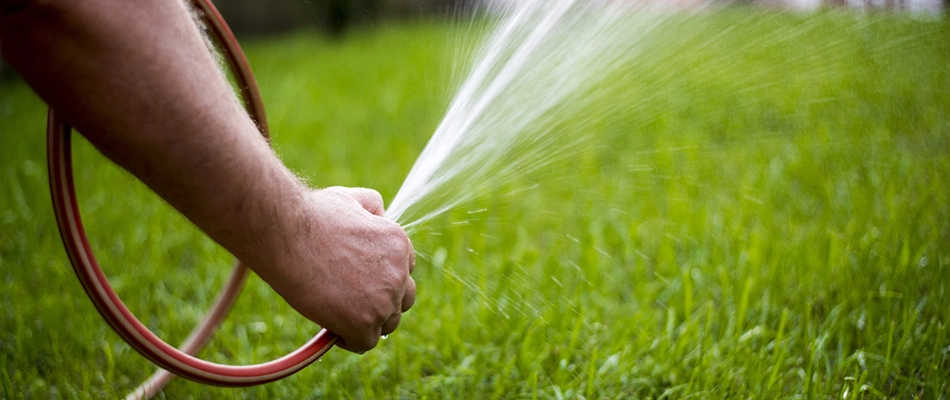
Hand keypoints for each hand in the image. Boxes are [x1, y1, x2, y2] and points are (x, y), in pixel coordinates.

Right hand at [251, 186, 415, 352]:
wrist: (288, 234)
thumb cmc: (313, 215)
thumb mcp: (351, 198)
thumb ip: (372, 206)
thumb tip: (380, 213)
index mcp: (399, 243)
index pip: (404, 271)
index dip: (383, 278)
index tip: (363, 282)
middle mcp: (398, 273)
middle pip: (402, 300)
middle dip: (381, 301)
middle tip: (353, 300)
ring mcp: (384, 300)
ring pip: (386, 324)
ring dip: (367, 321)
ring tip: (340, 313)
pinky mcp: (364, 322)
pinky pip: (365, 342)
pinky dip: (349, 339)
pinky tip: (332, 326)